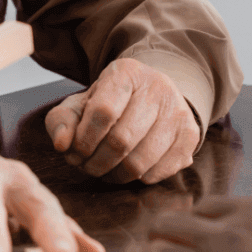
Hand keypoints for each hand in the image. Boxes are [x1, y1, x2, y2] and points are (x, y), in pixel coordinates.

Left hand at [44, 59, 199, 183]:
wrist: (153, 95)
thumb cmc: (111, 102)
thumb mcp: (81, 104)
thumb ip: (61, 121)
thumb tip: (62, 144)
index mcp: (127, 72)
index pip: (103, 112)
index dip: (84, 140)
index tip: (74, 150)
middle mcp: (158, 86)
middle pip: (121, 140)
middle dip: (96, 163)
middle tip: (86, 166)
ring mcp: (178, 110)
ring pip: (140, 162)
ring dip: (114, 175)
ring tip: (104, 170)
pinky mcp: (190, 134)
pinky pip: (159, 172)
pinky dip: (138, 179)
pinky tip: (127, 168)